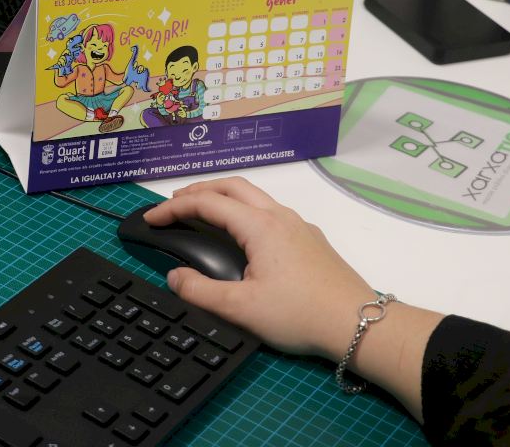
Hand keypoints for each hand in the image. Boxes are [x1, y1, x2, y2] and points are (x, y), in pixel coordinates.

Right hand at [143, 177, 374, 357]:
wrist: (357, 324)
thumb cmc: (300, 315)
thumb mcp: (240, 309)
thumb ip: (200, 291)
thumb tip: (174, 277)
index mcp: (259, 226)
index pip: (207, 203)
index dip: (174, 207)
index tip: (151, 218)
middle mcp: (279, 217)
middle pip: (233, 185)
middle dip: (199, 189)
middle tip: (174, 204)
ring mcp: (298, 226)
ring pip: (254, 196)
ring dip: (223, 197)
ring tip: (202, 213)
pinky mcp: (310, 240)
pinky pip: (270, 211)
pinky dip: (244, 210)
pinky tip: (242, 235)